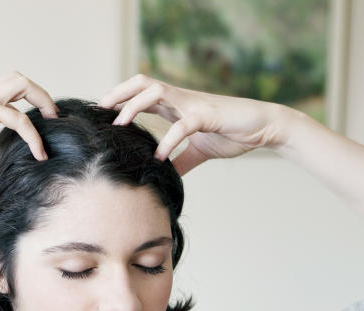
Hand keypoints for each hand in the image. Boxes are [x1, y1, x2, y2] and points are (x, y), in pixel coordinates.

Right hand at [0, 71, 58, 197]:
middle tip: (53, 120)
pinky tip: (38, 153)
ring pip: (21, 83)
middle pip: (19, 80)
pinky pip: (16, 117)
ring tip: (52, 124)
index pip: (9, 96)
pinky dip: (31, 134)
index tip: (41, 133)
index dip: (27, 109)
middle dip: (41, 95)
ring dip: (41, 100)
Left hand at [96, 74, 289, 175]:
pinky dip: (168, 141)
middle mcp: (182, 99)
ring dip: (134, 106)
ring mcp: (194, 105)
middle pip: (143, 84)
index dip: (120, 99)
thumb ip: (181, 160)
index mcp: (177, 105)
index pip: (142, 94)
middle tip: (99, 111)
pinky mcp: (208, 116)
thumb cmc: (232, 134)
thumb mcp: (200, 151)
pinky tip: (159, 157)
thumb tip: (165, 174)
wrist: (263, 127)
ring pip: (157, 92)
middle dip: (118, 94)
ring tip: (119, 125)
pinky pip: (182, 126)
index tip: (100, 113)